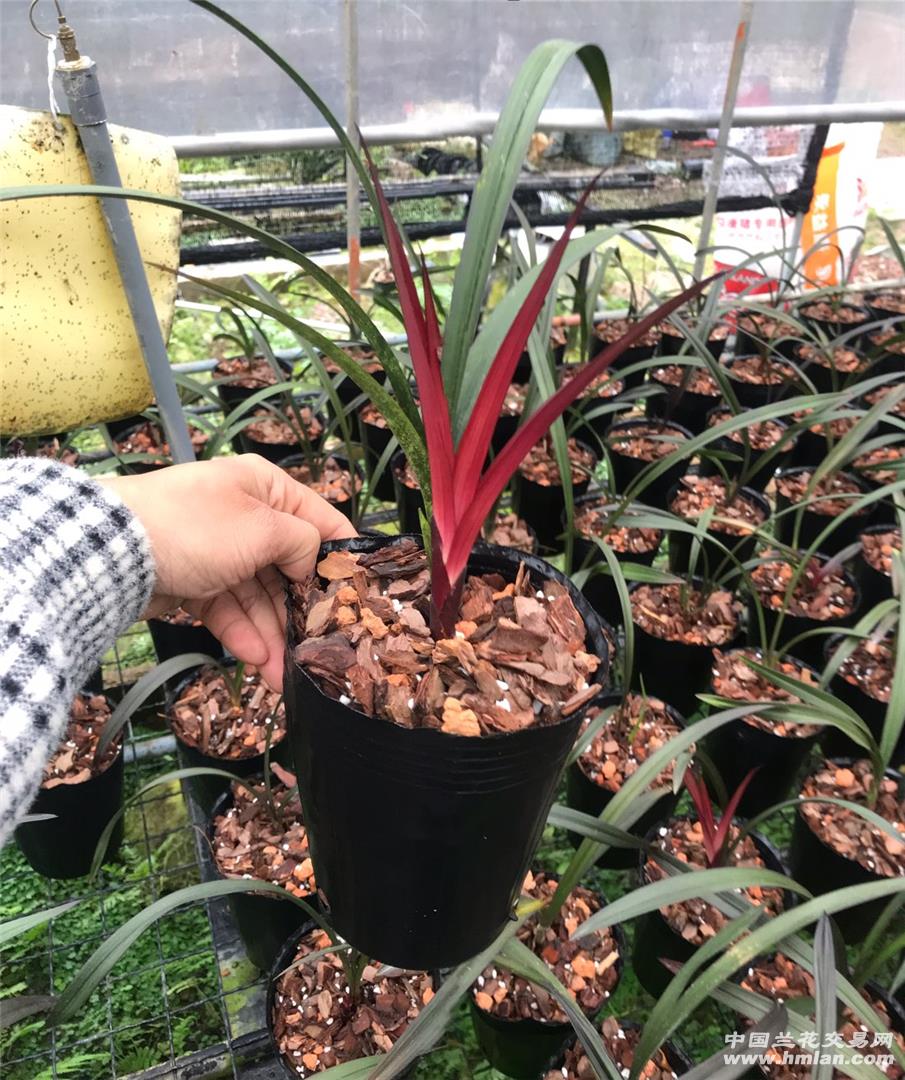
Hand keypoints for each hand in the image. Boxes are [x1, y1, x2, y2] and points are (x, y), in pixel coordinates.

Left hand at [102, 455, 356, 688]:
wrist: (113, 553)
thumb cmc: (196, 528)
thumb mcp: (264, 529)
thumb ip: (303, 544)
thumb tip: (311, 563)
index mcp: (266, 488)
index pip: (320, 520)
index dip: (342, 557)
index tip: (363, 594)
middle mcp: (246, 515)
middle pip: (289, 566)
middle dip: (302, 611)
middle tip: (321, 649)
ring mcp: (219, 550)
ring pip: (259, 595)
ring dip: (272, 634)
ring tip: (284, 675)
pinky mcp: (195, 581)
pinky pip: (228, 609)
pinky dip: (242, 633)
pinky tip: (255, 659)